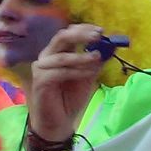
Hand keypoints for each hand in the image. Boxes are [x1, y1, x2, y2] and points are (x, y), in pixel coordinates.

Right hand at [30, 24, 108, 139]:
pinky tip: (89, 73)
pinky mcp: (40, 81)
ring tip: (97, 58)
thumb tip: (110, 46)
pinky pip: (60, 73)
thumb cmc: (72, 97)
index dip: (84, 29)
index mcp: (58, 52)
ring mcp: (41, 68)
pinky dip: (77, 72)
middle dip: (81, 35)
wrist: (60, 120)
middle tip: (98, 36)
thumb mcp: (89, 77)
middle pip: (61, 38)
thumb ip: (96, 62)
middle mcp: (47, 57)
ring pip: (62, 56)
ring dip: (82, 56)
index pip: (68, 33)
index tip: (101, 31)